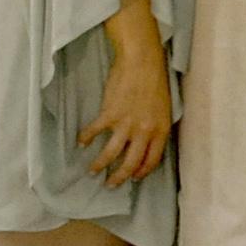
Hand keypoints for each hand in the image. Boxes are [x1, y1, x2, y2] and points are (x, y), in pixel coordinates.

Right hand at [79, 5, 172, 186]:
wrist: (142, 61)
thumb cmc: (155, 81)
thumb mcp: (164, 108)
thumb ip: (156, 126)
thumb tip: (146, 140)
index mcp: (161, 130)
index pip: (152, 160)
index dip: (142, 172)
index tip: (134, 179)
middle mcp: (145, 131)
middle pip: (131, 163)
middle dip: (119, 177)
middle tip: (111, 184)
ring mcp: (126, 124)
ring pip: (111, 154)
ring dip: (100, 165)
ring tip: (92, 171)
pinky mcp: (110, 114)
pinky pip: (95, 132)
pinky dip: (86, 138)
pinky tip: (81, 142)